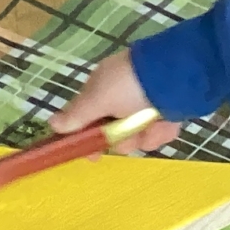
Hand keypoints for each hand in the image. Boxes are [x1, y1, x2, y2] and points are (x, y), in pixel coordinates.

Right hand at [49, 51, 177, 151]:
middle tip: (129, 135)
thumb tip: (51, 124)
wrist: (178, 74)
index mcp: (102, 90)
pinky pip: (159, 131)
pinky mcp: (168, 111)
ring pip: (138, 136)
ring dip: (144, 135)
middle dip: (122, 138)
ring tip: (152, 123)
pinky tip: (166, 122)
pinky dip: (162, 130)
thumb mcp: (99, 98)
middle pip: (114, 133)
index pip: (87, 119)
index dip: (87, 139)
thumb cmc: (130, 84)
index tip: (91, 156)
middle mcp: (122, 97)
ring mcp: (146, 105)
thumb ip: (77, 115)